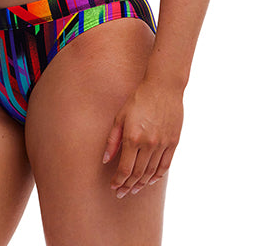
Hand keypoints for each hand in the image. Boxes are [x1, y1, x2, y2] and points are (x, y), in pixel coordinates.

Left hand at [102, 78, 183, 197]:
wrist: (163, 87)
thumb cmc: (139, 99)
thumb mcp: (120, 116)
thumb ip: (112, 140)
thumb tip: (105, 160)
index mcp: (132, 138)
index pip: (124, 169)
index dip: (118, 181)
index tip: (114, 186)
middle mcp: (148, 144)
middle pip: (137, 174)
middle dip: (128, 186)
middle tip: (121, 193)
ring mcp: (162, 144)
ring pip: (151, 172)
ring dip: (141, 184)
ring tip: (134, 189)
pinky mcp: (173, 142)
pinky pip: (165, 166)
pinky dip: (157, 176)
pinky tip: (150, 180)